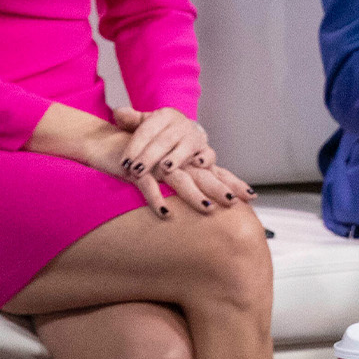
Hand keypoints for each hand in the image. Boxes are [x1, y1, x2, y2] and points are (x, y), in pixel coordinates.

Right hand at [31, 103, 244, 217]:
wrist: (106, 145)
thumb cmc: (140, 159)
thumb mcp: (165, 169)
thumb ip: (188, 179)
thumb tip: (212, 201)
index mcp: (184, 159)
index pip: (213, 170)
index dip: (232, 181)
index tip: (252, 195)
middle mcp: (175, 159)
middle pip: (202, 176)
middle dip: (220, 189)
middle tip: (235, 202)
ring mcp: (156, 163)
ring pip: (179, 180)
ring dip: (193, 195)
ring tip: (208, 208)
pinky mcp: (136, 168)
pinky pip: (147, 185)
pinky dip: (155, 198)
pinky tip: (164, 213)